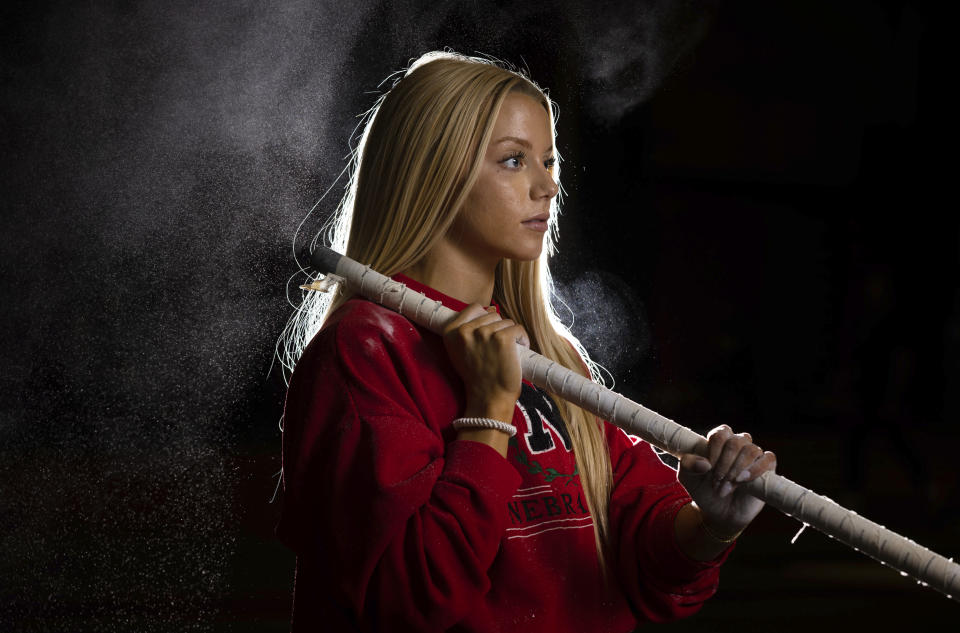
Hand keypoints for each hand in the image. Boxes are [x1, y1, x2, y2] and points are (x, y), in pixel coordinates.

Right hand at [442, 304, 529, 421]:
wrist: (488, 398)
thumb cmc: (478, 376)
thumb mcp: (462, 351)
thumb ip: (469, 329)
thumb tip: (489, 307)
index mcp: (451, 332)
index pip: (474, 308)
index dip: (485, 320)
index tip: (488, 336)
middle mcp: (465, 330)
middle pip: (492, 314)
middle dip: (498, 328)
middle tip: (497, 349)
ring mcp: (484, 333)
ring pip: (506, 321)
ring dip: (511, 335)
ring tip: (507, 353)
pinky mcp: (502, 338)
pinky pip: (518, 328)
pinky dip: (522, 339)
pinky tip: (518, 351)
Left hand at [677, 424, 776, 538]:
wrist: (719, 512)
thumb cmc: (703, 489)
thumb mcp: (687, 477)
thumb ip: (688, 465)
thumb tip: (704, 463)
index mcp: (719, 440)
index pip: (720, 434)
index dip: (714, 451)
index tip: (708, 468)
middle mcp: (738, 443)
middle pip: (735, 442)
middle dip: (724, 464)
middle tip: (716, 482)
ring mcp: (754, 455)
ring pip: (751, 450)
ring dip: (737, 470)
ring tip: (726, 487)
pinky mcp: (767, 468)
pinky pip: (768, 459)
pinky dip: (755, 470)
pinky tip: (742, 480)